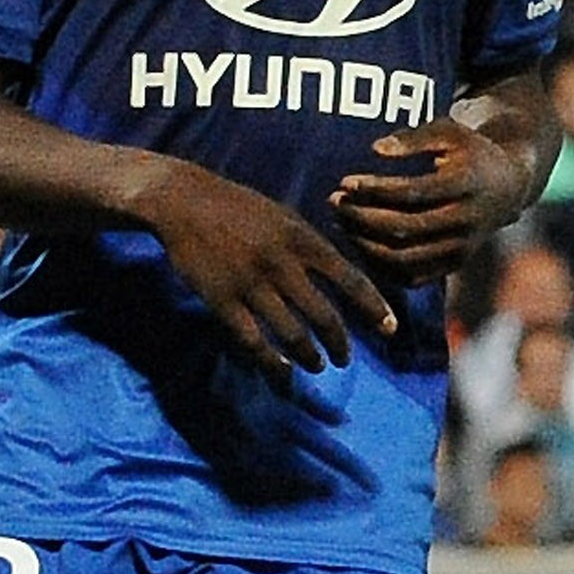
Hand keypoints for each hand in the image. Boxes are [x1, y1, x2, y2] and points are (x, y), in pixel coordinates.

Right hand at [145, 159, 398, 369]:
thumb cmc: (237, 207)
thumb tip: (342, 275)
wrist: (183, 200)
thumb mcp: (284, 216)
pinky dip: (272, 364)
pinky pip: (254, 342)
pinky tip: (282, 373)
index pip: (350, 280)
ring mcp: (251, 284)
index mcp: (302, 240)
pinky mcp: (222, 301)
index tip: (390, 330)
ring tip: (316, 365)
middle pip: (324, 316)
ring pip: (293, 334)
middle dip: (340, 344)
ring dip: (310, 357)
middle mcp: (282, 264)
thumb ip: (311, 246)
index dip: (374, 309)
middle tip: (344, 359)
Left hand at [329, 120, 520, 285]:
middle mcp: (467, 222)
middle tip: (335, 202)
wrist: (508, 186)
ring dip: (365, 244)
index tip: (345, 181)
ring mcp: (462, 248)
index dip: (375, 190)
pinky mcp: (454, 265)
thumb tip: (375, 150)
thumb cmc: (469, 152)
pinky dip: (380, 266)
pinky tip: (360, 243)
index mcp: (467, 184)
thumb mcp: (448, 131)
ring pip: (404, 258)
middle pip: (405, 229)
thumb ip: (413, 138)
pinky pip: (411, 276)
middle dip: (362, 217)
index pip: (413, 193)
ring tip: (341, 223)